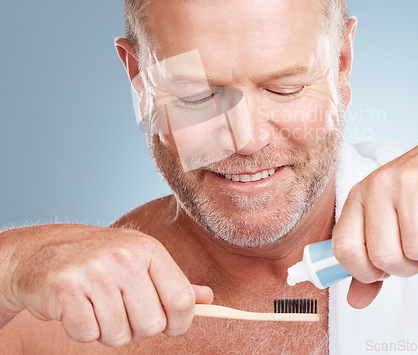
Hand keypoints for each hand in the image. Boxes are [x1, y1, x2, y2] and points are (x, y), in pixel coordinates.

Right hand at [0, 224, 212, 345]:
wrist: (42, 250)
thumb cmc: (99, 258)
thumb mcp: (141, 260)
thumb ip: (174, 281)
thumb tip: (207, 299)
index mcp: (149, 249)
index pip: (181, 300)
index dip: (179, 322)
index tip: (168, 324)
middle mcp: (125, 257)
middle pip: (152, 325)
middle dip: (138, 328)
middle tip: (121, 311)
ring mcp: (95, 272)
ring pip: (119, 335)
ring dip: (108, 330)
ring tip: (97, 305)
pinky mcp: (67, 290)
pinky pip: (88, 335)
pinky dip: (83, 330)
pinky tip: (77, 307)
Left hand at [332, 127, 417, 307]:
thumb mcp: (390, 220)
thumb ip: (371, 262)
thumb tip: (354, 301)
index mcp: (359, 195)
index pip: (343, 248)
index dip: (363, 271)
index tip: (381, 267)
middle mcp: (378, 186)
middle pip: (383, 257)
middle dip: (406, 265)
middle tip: (417, 244)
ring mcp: (407, 183)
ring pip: (417, 251)